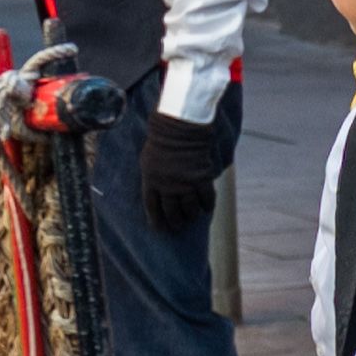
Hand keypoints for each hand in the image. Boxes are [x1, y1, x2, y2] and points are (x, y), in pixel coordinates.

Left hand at [139, 111, 221, 234]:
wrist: (180, 127)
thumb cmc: (162, 139)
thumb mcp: (148, 159)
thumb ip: (152, 176)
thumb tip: (156, 190)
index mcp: (151, 180)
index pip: (152, 207)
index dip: (156, 220)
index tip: (160, 229)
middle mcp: (167, 185)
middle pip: (171, 211)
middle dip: (175, 221)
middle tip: (178, 226)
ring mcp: (185, 183)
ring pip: (189, 208)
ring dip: (191, 215)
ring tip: (192, 217)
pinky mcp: (201, 178)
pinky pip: (206, 198)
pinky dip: (207, 205)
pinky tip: (207, 209)